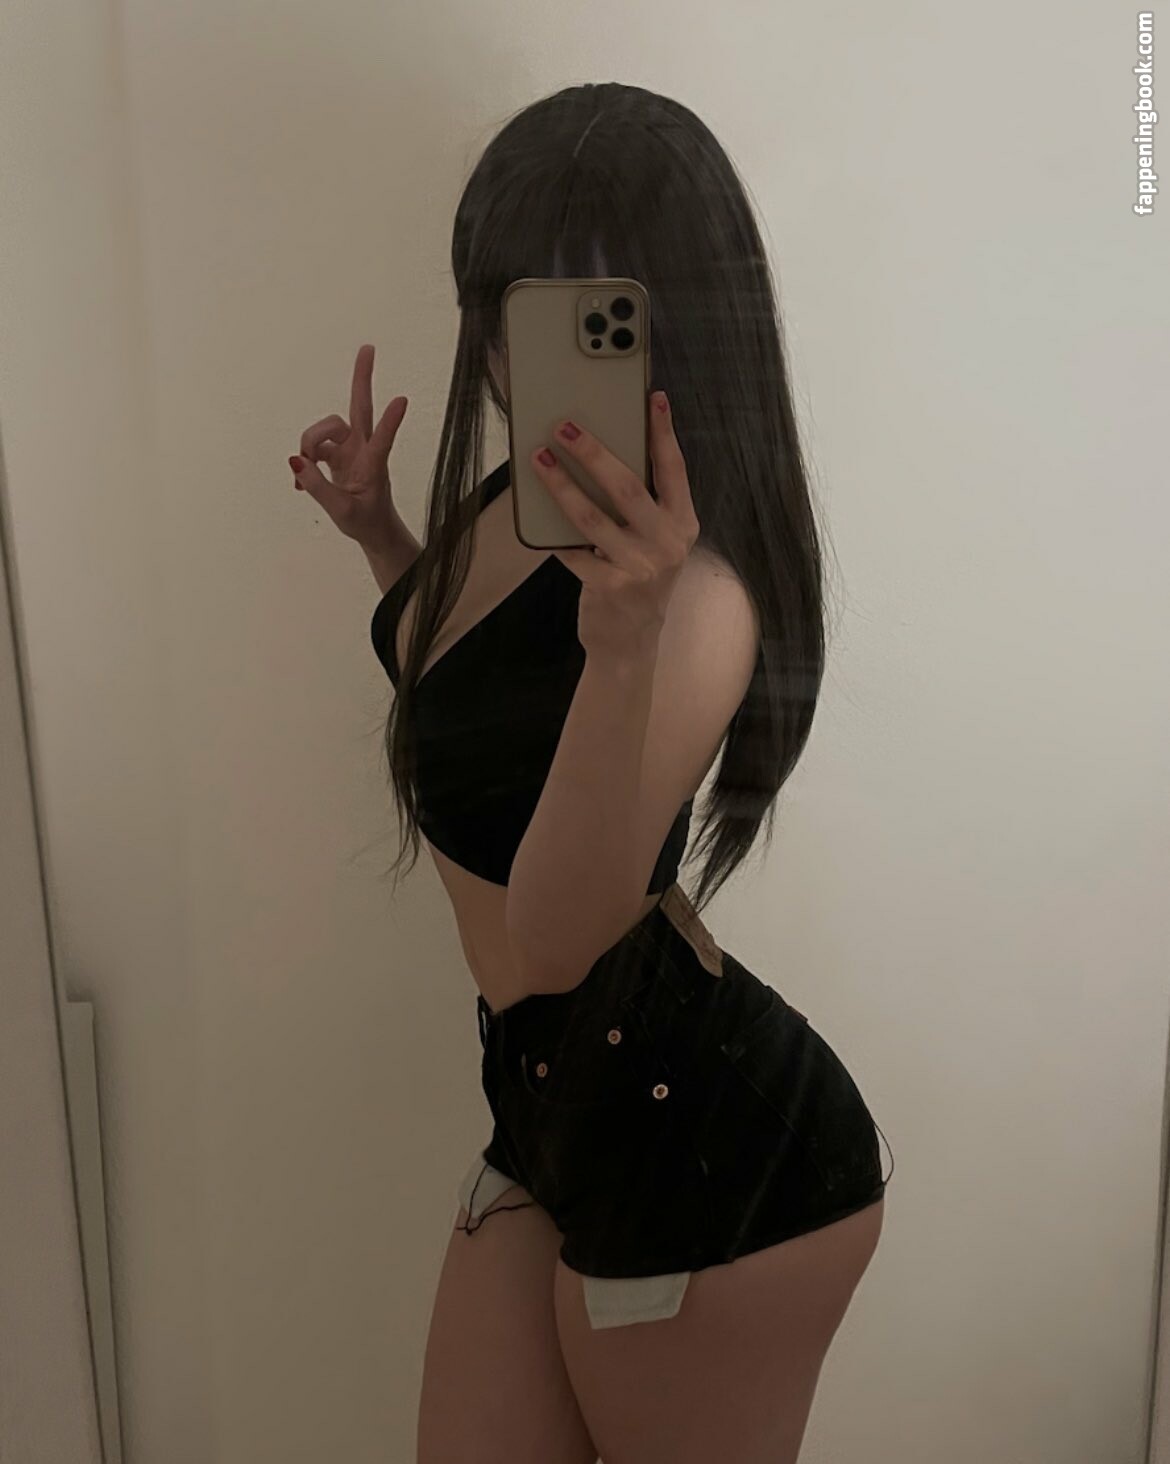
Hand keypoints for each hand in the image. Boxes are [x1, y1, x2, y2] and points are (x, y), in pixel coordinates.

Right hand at [289, 344, 408, 546]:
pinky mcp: (338, 454)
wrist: (374, 530)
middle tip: (368, 347)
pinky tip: (301, 480)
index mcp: (373, 467)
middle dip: (361, 378)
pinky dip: (303, 460)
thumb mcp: (341, 512)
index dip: (391, 422)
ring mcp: (350, 449)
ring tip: (304, 472)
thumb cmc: (366, 521)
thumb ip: (318, 487)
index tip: (403, 400)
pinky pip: (313, 446)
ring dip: (309, 444)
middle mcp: (363, 450)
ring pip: (325, 429)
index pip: (382, 441)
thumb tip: (296, 460)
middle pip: (358, 409)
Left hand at [531, 391, 699, 664]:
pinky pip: (574, 551)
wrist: (631, 640)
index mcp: (683, 524)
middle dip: (594, 453)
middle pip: (628, 488)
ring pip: (593, 518)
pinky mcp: (611, 588)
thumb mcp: (654, 540)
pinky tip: (534, 510)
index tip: (652, 398)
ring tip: (541, 459)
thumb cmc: (638, 576)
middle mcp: (668, 544)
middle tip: (566, 426)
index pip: (674, 470)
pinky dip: (552, 531)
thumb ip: (643, 504)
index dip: (664, 432)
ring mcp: (640, 568)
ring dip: (562, 485)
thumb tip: (602, 452)